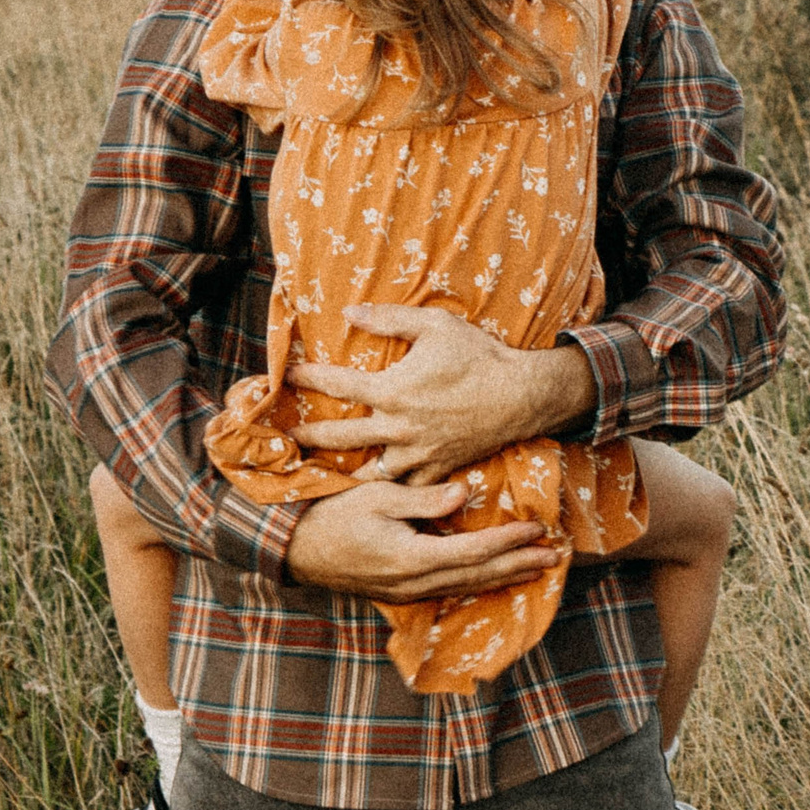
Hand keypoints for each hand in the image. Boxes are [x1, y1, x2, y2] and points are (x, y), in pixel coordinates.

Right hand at [284, 478, 562, 599]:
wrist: (294, 549)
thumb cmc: (332, 514)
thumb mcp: (377, 496)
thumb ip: (423, 499)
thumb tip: (465, 495)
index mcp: (411, 558)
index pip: (474, 552)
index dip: (509, 541)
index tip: (537, 528)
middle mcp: (414, 583)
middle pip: (479, 576)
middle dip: (519, 565)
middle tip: (555, 556)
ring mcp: (408, 593)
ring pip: (467, 587)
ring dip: (504, 577)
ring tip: (536, 568)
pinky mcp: (402, 593)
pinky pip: (450, 589)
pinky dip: (478, 582)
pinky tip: (494, 576)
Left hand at [285, 304, 597, 483]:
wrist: (522, 395)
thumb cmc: (478, 355)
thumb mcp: (435, 325)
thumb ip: (389, 318)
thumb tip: (349, 313)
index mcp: (392, 390)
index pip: (337, 386)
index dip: (309, 379)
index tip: (288, 376)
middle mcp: (398, 426)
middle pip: (340, 437)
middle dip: (308, 436)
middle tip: (286, 437)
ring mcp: (418, 452)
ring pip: (369, 471)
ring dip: (342, 473)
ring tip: (321, 475)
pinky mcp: (438, 468)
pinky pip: (407, 488)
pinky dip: (388, 492)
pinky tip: (374, 496)